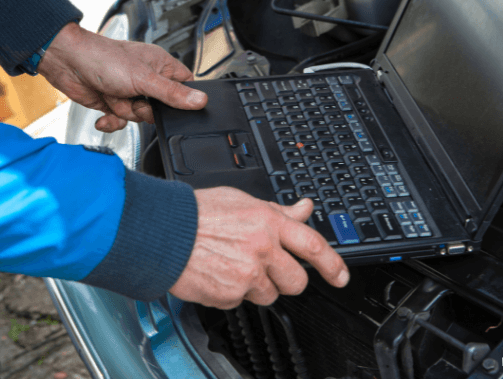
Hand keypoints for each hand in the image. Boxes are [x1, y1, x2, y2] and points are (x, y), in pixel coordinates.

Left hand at [38, 23, 207, 131]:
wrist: (66, 62)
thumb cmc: (102, 58)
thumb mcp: (144, 79)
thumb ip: (172, 93)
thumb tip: (200, 101)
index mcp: (160, 66)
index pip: (184, 87)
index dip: (182, 99)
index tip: (171, 106)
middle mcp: (146, 79)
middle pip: (161, 108)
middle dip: (145, 110)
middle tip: (136, 100)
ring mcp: (129, 91)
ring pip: (140, 116)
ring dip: (125, 112)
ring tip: (115, 98)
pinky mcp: (113, 102)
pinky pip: (121, 121)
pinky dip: (112, 121)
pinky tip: (105, 114)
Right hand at [170, 187, 349, 308]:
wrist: (162, 233)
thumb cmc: (198, 214)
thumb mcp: (243, 201)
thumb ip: (278, 210)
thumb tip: (305, 208)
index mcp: (268, 222)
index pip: (313, 245)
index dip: (333, 264)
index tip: (341, 276)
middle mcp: (262, 248)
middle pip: (297, 281)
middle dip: (288, 279)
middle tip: (269, 269)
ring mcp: (247, 274)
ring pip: (270, 294)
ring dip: (258, 286)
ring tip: (233, 265)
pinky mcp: (230, 295)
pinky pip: (242, 301)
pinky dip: (233, 292)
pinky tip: (219, 273)